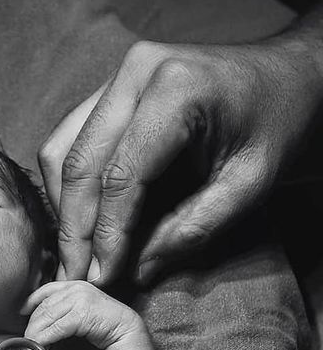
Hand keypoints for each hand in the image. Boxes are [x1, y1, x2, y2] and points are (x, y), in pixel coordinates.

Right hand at [39, 37, 322, 284]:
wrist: (288, 75)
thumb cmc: (278, 125)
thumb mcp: (249, 186)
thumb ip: (191, 230)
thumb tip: (134, 271)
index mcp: (176, 89)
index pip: (121, 176)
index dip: (107, 234)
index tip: (102, 277)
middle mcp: (135, 72)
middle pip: (80, 162)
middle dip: (73, 228)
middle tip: (74, 275)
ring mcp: (118, 76)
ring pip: (61, 149)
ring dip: (63, 206)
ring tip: (74, 252)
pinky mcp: (110, 88)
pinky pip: (70, 138)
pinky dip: (68, 183)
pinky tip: (80, 217)